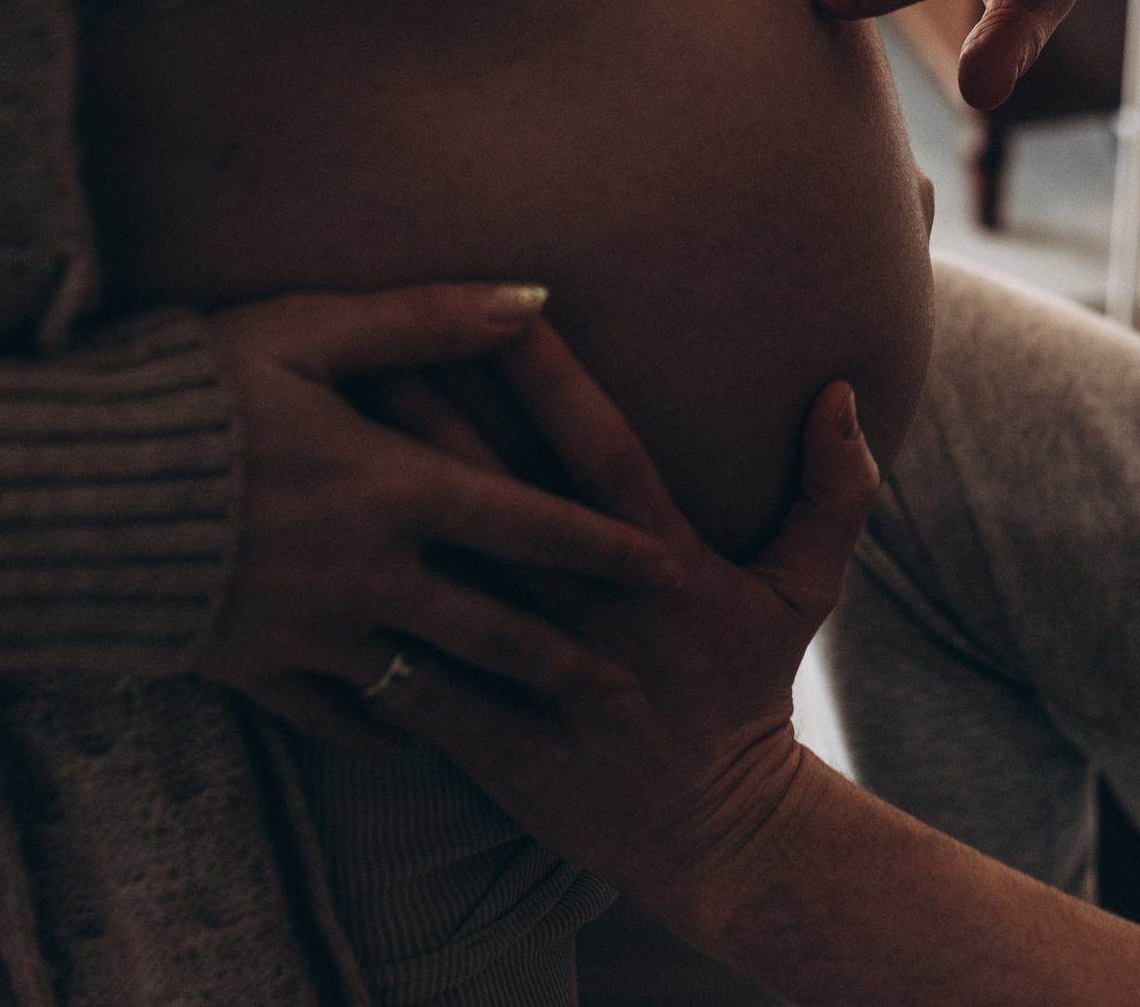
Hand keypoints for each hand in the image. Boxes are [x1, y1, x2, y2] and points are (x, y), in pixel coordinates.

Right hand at [195, 284, 683, 751]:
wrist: (54, 494)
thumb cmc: (186, 390)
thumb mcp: (308, 330)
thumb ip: (427, 317)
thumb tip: (533, 297)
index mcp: (397, 488)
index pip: (532, 524)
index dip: (606, 549)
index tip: (667, 574)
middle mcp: (371, 575)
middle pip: (497, 630)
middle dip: (570, 665)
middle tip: (632, 698)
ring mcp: (311, 634)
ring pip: (429, 686)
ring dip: (493, 711)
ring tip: (545, 733)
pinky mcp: (250, 669)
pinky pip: (334, 716)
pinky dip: (377, 727)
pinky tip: (406, 735)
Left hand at [363, 316, 879, 935]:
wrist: (720, 835)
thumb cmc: (750, 690)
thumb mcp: (807, 589)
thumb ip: (832, 489)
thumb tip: (844, 390)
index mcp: (663, 566)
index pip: (603, 453)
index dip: (554, 380)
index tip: (503, 305)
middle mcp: (599, 618)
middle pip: (501, 506)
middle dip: (432, 423)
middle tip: (366, 347)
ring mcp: (548, 687)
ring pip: (451, 589)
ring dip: (384, 524)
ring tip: (312, 460)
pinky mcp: (501, 752)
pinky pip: (422, 697)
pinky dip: (364, 654)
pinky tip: (295, 605)